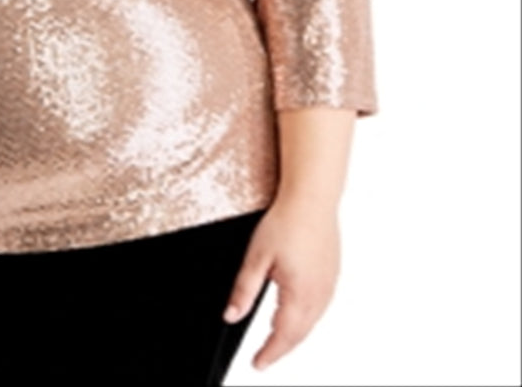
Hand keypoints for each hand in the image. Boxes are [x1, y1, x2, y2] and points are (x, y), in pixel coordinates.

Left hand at [222, 197, 340, 370]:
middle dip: (281, 347)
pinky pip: (320, 305)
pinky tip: (295, 312)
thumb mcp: (256, 257)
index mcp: (300, 295)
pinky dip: (306, 316)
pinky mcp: (332, 273)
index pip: (283, 336)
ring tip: (275, 338)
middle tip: (264, 356)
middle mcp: (319, 295)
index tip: (257, 365)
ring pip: (312, 321)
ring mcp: (329, 284)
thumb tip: (231, 315)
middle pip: (300, 334)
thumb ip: (244, 290)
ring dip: (294, 333)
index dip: (269, 353)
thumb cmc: (286, 222)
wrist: (312, 199)